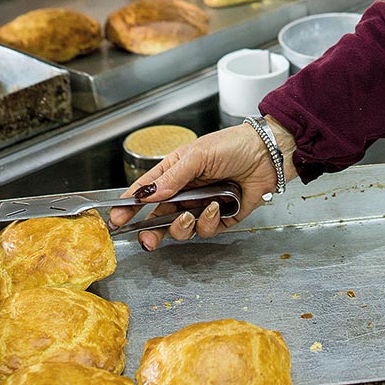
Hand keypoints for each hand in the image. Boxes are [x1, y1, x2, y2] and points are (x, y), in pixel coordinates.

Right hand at [109, 118, 296, 250]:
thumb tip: (149, 194)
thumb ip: (173, 176)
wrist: (268, 153)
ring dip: (182, 226)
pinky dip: (208, 221)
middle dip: (150, 231)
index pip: (147, 191)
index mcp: (175, 171)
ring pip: (181, 228)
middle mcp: (186, 191)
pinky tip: (217, 205)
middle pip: (159, 218)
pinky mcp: (221, 219)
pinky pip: (206, 230)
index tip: (116, 218)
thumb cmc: (233, 145)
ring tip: (190, 214)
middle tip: (146, 240)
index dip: (130, 205)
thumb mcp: (199, 154)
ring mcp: (202, 206)